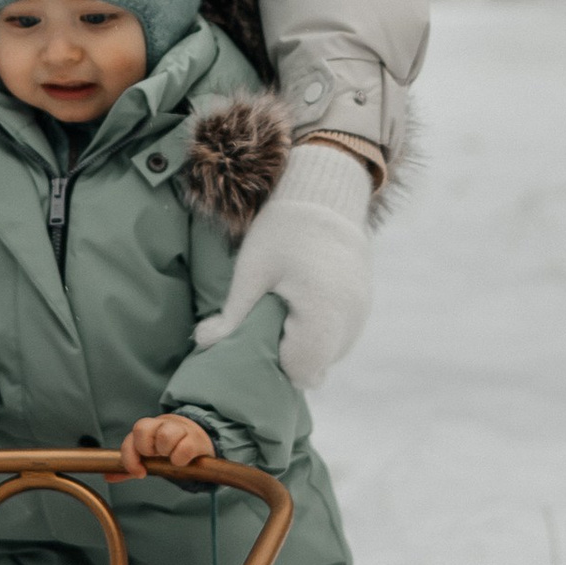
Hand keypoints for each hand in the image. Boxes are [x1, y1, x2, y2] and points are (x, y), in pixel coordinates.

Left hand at [121, 412, 214, 475]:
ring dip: (166, 452)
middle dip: (147, 449)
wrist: (195, 437)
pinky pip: (185, 447)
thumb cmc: (167, 448)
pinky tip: (183, 461)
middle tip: (157, 457)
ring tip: (171, 458)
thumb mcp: (148, 457)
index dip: (130, 458)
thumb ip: (130, 466)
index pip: (130, 439)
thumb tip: (108, 477)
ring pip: (165, 435)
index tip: (140, 473)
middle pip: (141, 429)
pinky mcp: (194, 438)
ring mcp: (177, 429)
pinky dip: (181, 459)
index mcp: (145, 430)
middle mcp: (159, 425)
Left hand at [192, 140, 374, 388]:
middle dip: (289, 357)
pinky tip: (300, 304)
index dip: (277, 364)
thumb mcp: (252, 270)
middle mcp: (349, 319)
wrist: (325, 194)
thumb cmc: (283, 230)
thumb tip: (202, 343)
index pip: (302, 370)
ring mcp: (360, 313)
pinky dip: (319, 331)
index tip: (258, 340)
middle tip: (264, 327)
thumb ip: (232, 314)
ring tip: (283, 312)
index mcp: (322, 313)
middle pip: (317, 368)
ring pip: (329, 354)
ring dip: (305, 345)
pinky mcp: (363, 304)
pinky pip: (339, 336)